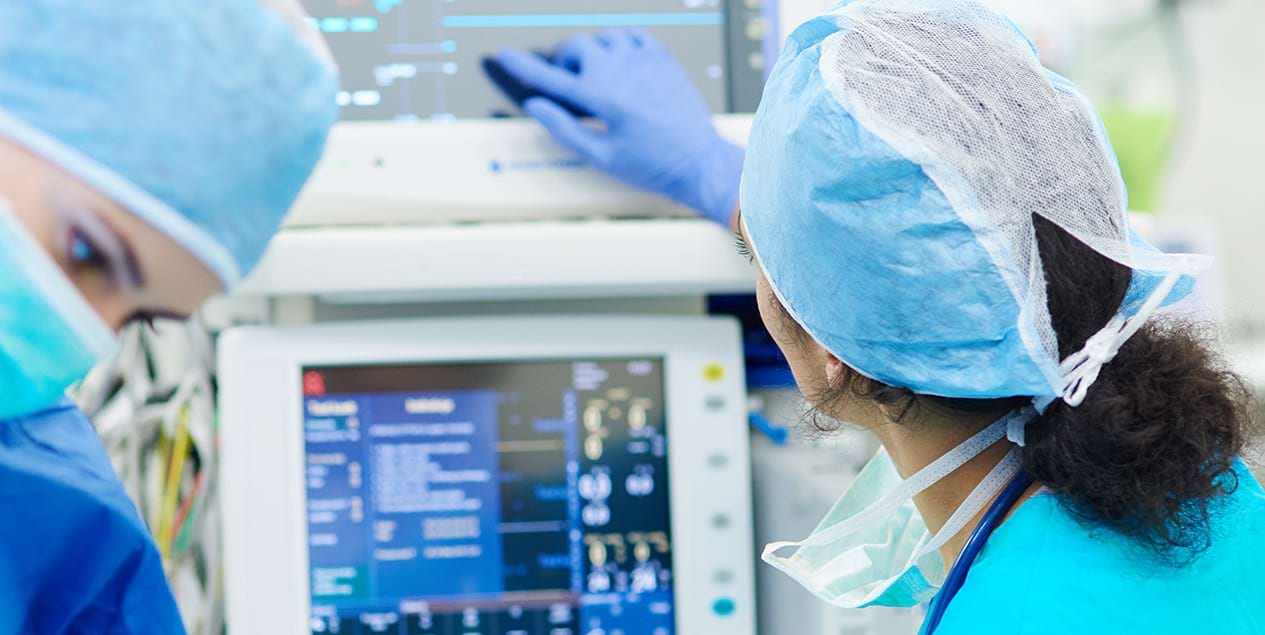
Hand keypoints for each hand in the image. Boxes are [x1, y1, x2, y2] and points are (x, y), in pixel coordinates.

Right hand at [494, 28, 743, 225]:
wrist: (699, 161)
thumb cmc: (652, 165)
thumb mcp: (601, 155)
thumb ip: (563, 128)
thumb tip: (536, 107)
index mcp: (601, 97)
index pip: (550, 76)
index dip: (523, 66)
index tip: (505, 56)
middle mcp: (620, 71)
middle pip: (576, 47)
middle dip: (565, 62)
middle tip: (568, 82)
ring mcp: (644, 61)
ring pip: (604, 36)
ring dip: (593, 51)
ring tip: (596, 75)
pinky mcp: (662, 59)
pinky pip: (633, 35)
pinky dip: (620, 44)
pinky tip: (621, 64)